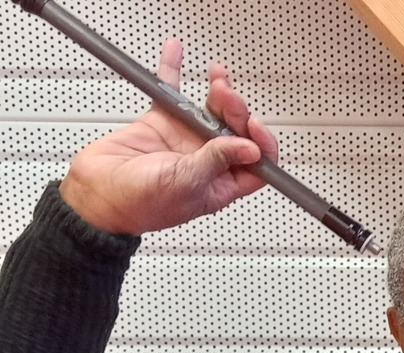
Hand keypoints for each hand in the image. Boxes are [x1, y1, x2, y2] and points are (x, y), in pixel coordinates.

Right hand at [58, 40, 277, 234]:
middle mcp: (208, 162)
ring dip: (220, 93)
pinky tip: (176, 52)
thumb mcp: (186, 185)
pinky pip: (173, 94)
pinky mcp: (162, 123)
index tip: (254, 126)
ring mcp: (185, 140)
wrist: (97, 193)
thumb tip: (249, 149)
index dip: (261, 144)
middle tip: (227, 97)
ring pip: (212, 112)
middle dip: (238, 112)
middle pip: (236, 132)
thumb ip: (216, 162)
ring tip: (219, 78)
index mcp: (221, 184)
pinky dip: (174, 71)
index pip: (255, 165)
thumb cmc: (141, 204)